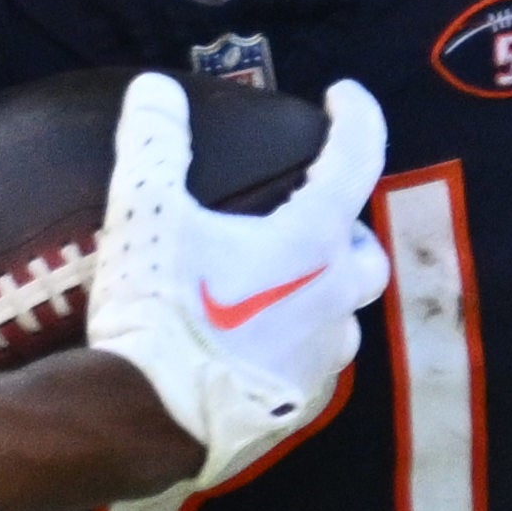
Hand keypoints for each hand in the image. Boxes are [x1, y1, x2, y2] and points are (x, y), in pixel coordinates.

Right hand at [77, 72, 384, 489]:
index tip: (345, 97)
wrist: (145, 422)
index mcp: (310, 243)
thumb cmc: (158, 312)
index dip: (358, 117)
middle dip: (346, 232)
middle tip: (305, 219)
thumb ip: (153, 143)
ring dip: (318, 293)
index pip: (357, 159)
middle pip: (366, 254)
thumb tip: (154, 88)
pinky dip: (290, 343)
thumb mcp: (145, 216)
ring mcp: (321, 360)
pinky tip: (248, 343)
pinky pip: (310, 364)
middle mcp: (333, 299)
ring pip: (341, 315)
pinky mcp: (299, 406)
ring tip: (268, 286)